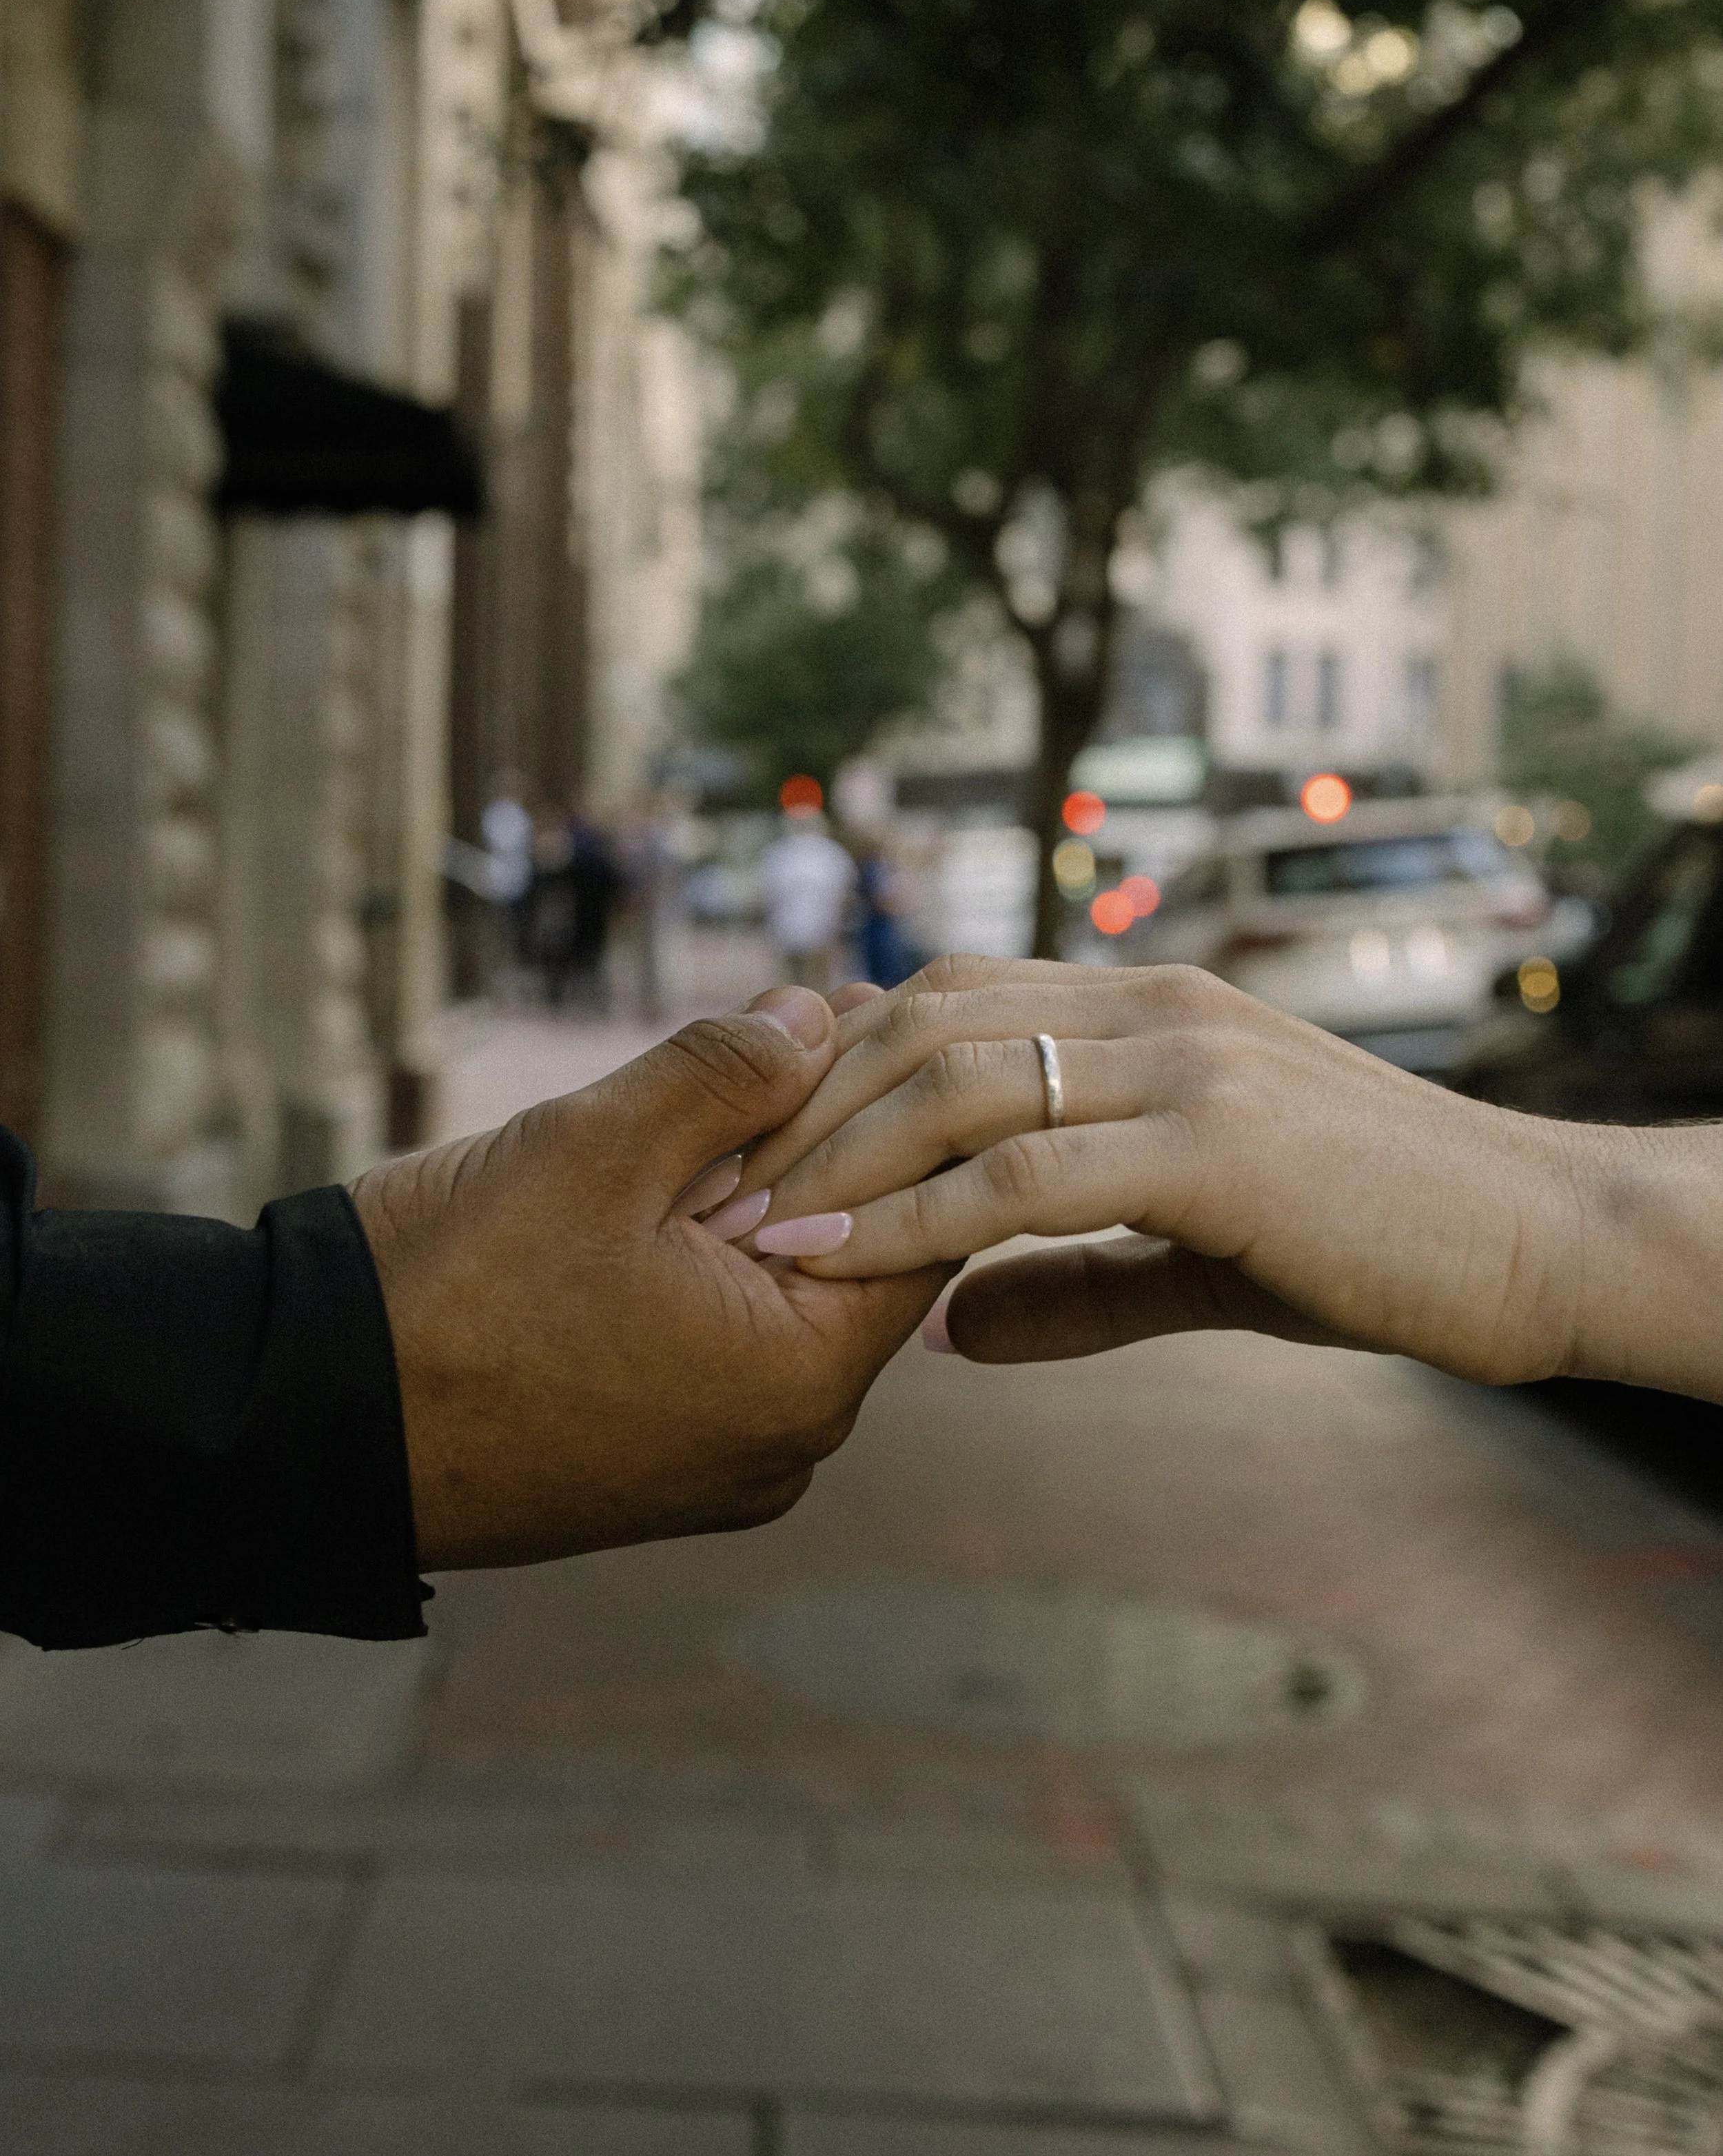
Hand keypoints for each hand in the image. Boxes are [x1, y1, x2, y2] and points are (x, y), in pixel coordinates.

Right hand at [350, 987, 947, 1570]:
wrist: (297, 1427)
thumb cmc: (446, 1294)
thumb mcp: (595, 1146)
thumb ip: (724, 1073)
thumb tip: (818, 1014)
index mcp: (796, 1384)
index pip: (921, 1228)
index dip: (893, 1111)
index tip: (862, 1019)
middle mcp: (777, 1447)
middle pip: (848, 1262)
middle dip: (817, 1145)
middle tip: (791, 1030)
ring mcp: (711, 1470)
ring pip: (774, 1301)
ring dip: (751, 1202)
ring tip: (711, 1100)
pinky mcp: (648, 1470)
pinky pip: (712, 1348)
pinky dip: (700, 1268)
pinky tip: (656, 1192)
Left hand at [731, 957, 1719, 1397]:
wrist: (1539, 1242)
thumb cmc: (1378, 1241)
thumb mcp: (1201, 1252)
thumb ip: (1071, 1282)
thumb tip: (946, 1331)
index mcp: (1147, 1006)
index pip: (947, 996)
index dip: (838, 1064)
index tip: (758, 1145)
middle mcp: (1152, 1005)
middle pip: (924, 1016)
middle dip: (807, 1101)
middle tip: (719, 1189)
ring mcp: (1184, 1062)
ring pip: (957, 1078)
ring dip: (839, 1155)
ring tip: (751, 1232)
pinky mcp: (1214, 1143)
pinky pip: (1027, 1173)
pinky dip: (921, 1216)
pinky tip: (851, 1263)